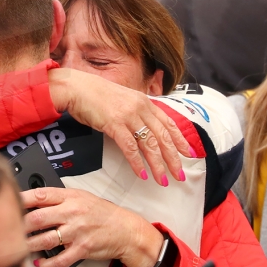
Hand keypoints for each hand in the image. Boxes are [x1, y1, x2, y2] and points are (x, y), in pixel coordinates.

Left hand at [22, 187, 164, 266]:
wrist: (125, 229)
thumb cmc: (102, 213)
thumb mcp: (81, 197)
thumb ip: (59, 198)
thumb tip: (32, 200)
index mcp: (70, 197)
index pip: (40, 195)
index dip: (21, 199)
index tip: (8, 202)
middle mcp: (72, 213)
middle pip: (37, 218)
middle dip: (19, 225)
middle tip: (8, 229)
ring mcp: (77, 232)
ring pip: (45, 240)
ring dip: (29, 246)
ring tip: (18, 247)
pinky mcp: (82, 249)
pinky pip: (60, 260)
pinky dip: (47, 264)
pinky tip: (39, 263)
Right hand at [48, 67, 191, 185]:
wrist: (76, 87)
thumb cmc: (96, 95)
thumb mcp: (123, 100)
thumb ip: (136, 113)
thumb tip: (144, 129)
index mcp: (144, 102)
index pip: (169, 123)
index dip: (181, 140)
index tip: (190, 153)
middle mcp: (140, 108)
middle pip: (163, 137)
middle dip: (173, 158)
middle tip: (179, 175)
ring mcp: (128, 116)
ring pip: (150, 144)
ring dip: (158, 165)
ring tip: (163, 180)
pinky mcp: (114, 124)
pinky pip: (130, 147)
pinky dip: (137, 163)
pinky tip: (142, 174)